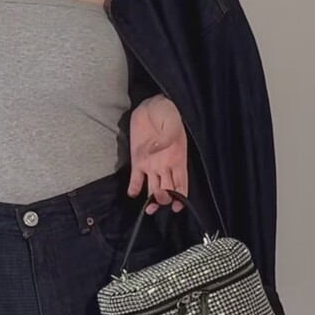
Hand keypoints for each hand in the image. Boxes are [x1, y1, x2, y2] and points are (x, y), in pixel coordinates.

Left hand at [127, 95, 188, 213]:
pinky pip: (136, 179)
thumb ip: (166, 138)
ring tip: (148, 209)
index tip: (177, 206)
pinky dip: (134, 188)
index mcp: (177, 160)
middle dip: (165, 199)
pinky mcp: (138, 161)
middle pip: (167, 190)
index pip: (181, 184)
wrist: (151, 105)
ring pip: (152, 189)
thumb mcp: (172, 123)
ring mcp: (151, 165)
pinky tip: (133, 193)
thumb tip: (155, 151)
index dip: (181, 197)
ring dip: (151, 201)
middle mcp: (165, 166)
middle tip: (160, 200)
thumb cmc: (167, 113)